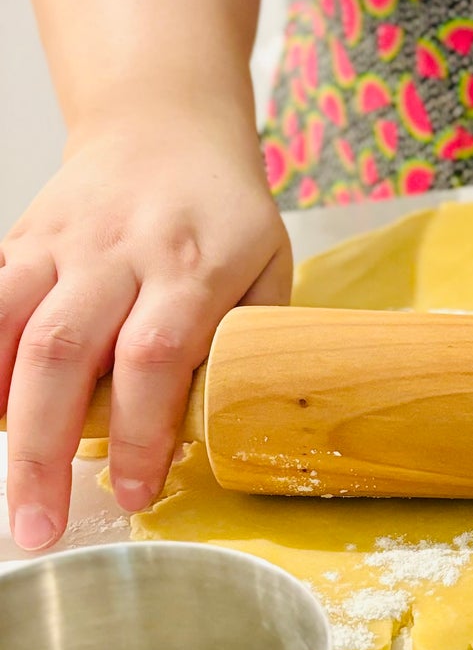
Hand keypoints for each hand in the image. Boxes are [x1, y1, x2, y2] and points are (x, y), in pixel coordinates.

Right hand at [0, 106, 290, 548]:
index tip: (136, 494)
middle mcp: (120, 251)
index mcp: (194, 264)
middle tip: (41, 525)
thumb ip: (247, 339)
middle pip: (66, 354)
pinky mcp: (20, 240)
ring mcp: (61, 244)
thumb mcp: (269, 265)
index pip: (157, 356)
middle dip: (46, 450)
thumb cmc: (224, 212)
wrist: (164, 124)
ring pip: (9, 328)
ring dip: (1, 417)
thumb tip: (224, 427)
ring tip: (9, 490)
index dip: (141, 432)